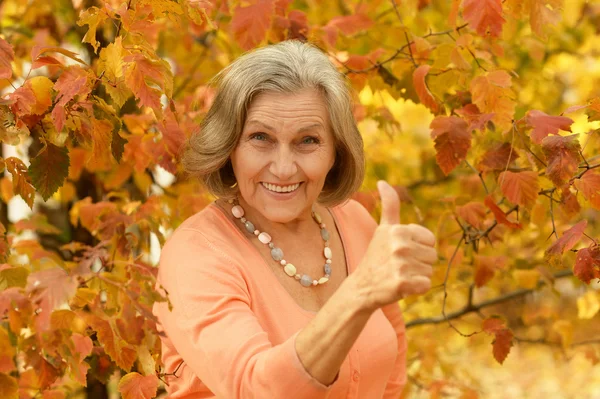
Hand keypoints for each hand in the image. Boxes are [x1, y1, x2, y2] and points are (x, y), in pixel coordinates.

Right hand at [353, 181, 436, 311]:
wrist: (362, 287)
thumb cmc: (377, 257)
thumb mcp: (383, 229)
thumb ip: (389, 205)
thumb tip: (383, 182)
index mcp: (398, 230)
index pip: (430, 240)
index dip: (418, 247)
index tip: (400, 251)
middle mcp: (399, 245)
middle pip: (432, 255)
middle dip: (419, 262)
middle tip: (399, 265)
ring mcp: (401, 264)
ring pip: (430, 270)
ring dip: (417, 275)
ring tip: (398, 274)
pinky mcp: (403, 283)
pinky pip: (426, 284)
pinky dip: (416, 288)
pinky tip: (401, 286)